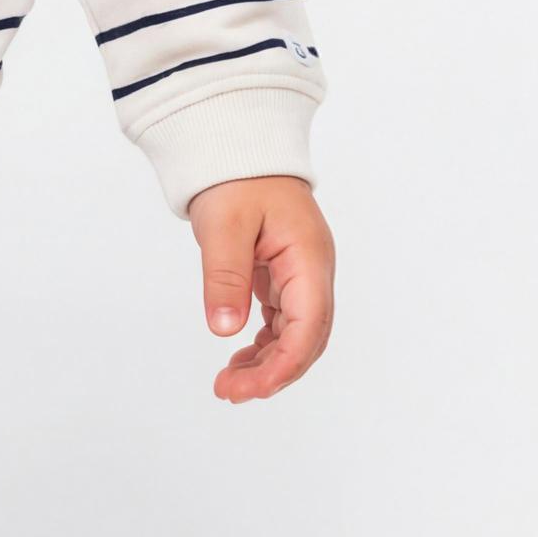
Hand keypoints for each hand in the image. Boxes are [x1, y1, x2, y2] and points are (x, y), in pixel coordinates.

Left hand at [187, 175, 334, 402]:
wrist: (236, 144)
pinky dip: (264, 342)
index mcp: (309, 257)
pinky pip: (282, 319)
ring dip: (267, 362)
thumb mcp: (224, 224)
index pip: (309, 325)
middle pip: (307, 337)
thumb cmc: (235, 175)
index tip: (252, 387)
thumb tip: (224, 329)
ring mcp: (300, 273)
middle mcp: (313, 270)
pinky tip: (240, 357)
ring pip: (295, 333)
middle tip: (229, 392)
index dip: (285, 364)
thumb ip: (225, 276)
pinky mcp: (284, 273)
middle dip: (273, 372)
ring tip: (229, 384)